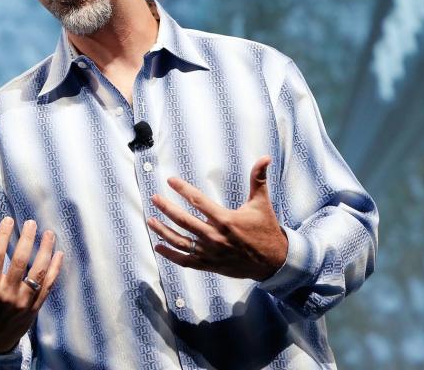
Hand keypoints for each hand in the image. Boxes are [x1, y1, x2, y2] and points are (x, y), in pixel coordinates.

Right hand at [0, 217, 63, 353]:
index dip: (2, 235)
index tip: (8, 220)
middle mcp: (6, 295)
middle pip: (20, 261)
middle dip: (27, 239)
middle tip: (31, 222)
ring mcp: (23, 302)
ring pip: (38, 272)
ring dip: (45, 251)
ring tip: (49, 233)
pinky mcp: (35, 308)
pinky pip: (48, 285)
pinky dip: (55, 269)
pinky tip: (58, 253)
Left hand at [148, 156, 287, 280]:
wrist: (273, 262)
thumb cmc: (265, 229)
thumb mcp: (262, 203)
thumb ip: (258, 179)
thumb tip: (265, 157)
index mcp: (226, 220)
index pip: (198, 201)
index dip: (183, 189)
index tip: (171, 180)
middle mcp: (215, 237)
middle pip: (184, 221)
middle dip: (166, 208)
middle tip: (154, 198)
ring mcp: (210, 253)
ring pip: (180, 241)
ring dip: (163, 231)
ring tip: (150, 220)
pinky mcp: (209, 265)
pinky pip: (185, 260)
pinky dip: (170, 254)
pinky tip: (158, 246)